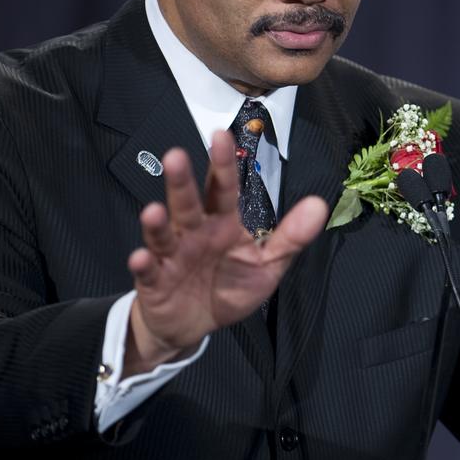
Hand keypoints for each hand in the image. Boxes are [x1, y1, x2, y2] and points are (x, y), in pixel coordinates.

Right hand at [124, 128, 326, 374]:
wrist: (194, 324)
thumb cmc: (229, 286)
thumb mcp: (267, 264)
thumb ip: (291, 236)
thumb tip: (319, 204)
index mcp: (223, 223)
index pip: (223, 189)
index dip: (222, 164)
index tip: (220, 135)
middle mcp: (194, 232)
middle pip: (188, 203)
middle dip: (182, 181)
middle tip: (176, 156)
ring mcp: (172, 255)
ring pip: (163, 234)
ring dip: (156, 222)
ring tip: (153, 210)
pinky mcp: (155, 281)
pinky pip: (148, 271)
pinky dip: (143, 264)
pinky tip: (140, 258)